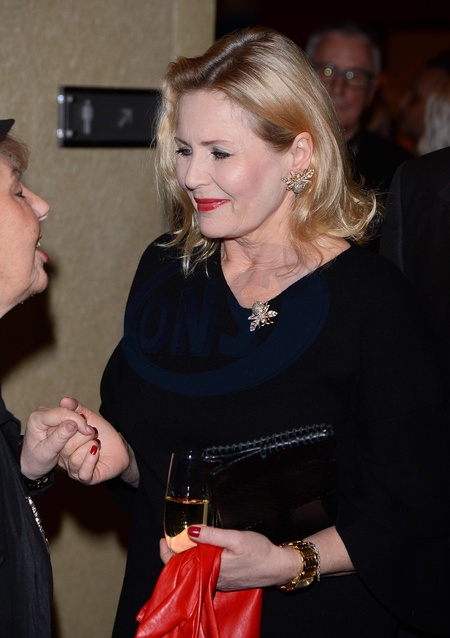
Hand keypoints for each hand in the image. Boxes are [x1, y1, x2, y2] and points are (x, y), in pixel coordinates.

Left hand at [21, 404, 95, 479]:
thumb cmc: (36, 460)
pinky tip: (82, 434)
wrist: (31, 463)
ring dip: (81, 426)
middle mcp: (43, 412)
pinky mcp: (57, 417)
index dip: (77, 420)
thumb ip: (59, 438)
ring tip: (84, 438)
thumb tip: (72, 424)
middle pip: (68, 411)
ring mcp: (50, 413)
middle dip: (80, 424)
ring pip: (72, 413)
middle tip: (89, 437)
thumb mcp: (47, 453)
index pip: (61, 413)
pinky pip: (73, 417)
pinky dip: (79, 426)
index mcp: (37, 419)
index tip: (88, 432)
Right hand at [55, 396, 130, 484]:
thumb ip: (77, 409)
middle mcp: (64, 458)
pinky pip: (83, 471)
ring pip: (73, 458)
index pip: (57, 435)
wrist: (121, 448)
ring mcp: (74, 469)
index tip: (83, 419)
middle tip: (93, 432)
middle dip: (83, 435)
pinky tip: (96, 450)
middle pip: (65, 446)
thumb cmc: (103, 434)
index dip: (70, 425)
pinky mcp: (86, 477)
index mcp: (62, 443)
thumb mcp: (90, 418)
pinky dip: (91, 459)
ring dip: (89, 446)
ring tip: (97, 442)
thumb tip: (64, 400)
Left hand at [160, 526, 299, 590]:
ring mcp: (219, 580)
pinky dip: (199, 560)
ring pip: (195, 569)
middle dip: (175, 552)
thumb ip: (213, 535)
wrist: (279, 567)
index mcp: (211, 568)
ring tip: (183, 539)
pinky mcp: (226, 580)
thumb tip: (190, 531)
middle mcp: (212, 578)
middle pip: (185, 567)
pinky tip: (201, 549)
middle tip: (171, 536)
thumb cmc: (260, 551)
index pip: (180, 565)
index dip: (167, 552)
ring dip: (187, 556)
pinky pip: (206, 571)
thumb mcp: (236, 538)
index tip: (163, 539)